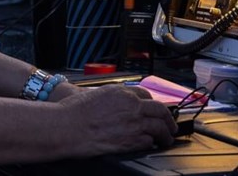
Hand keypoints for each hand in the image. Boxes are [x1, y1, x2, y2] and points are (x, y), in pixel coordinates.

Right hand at [56, 84, 177, 156]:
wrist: (67, 127)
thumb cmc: (73, 111)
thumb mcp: (94, 94)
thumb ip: (111, 98)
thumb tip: (115, 103)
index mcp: (121, 92)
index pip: (145, 94)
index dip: (151, 103)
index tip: (153, 108)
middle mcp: (131, 105)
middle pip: (159, 109)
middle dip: (168, 117)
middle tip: (170, 123)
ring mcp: (133, 123)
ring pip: (159, 127)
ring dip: (165, 133)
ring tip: (167, 138)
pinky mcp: (131, 141)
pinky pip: (148, 141)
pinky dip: (151, 143)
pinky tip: (151, 145)